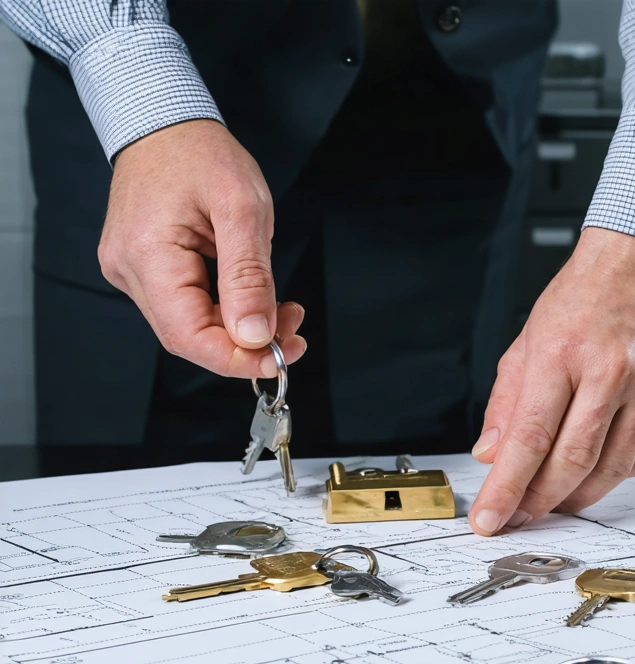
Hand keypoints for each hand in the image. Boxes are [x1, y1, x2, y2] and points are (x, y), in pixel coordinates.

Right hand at [98, 119, 304, 377]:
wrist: (165, 122)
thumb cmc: (200, 153)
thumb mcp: (243, 208)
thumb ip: (249, 275)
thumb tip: (255, 335)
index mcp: (147, 255)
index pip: (188, 337)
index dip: (236, 359)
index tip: (281, 356)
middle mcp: (129, 270)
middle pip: (189, 337)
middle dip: (247, 345)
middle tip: (294, 335)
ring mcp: (133, 271)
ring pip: (191, 325)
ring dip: (241, 329)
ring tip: (284, 311)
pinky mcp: (145, 269)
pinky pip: (187, 305)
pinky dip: (226, 310)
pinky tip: (255, 299)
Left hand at [469, 227, 634, 534]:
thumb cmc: (582, 299)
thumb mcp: (527, 342)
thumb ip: (507, 403)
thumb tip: (491, 456)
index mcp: (560, 353)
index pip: (529, 438)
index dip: (506, 488)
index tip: (489, 520)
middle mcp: (608, 370)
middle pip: (572, 462)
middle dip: (540, 501)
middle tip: (520, 516)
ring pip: (611, 469)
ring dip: (578, 495)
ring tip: (556, 499)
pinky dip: (617, 476)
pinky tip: (598, 470)